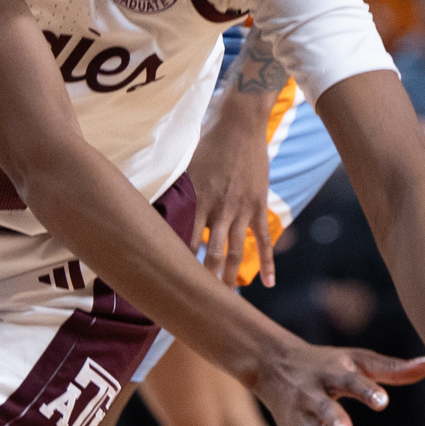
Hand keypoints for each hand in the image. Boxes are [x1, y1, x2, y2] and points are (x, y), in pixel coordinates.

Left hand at [189, 100, 276, 286]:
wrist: (240, 122)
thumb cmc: (208, 140)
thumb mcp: (187, 165)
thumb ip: (177, 190)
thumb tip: (156, 206)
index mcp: (198, 200)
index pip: (185, 241)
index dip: (179, 263)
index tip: (171, 282)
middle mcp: (219, 209)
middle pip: (212, 254)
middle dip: (205, 280)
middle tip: (199, 303)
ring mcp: (241, 209)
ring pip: (236, 252)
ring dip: (231, 278)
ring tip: (226, 300)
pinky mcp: (259, 206)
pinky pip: (264, 240)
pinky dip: (268, 263)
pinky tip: (269, 283)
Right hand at [247, 342, 424, 425]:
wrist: (272, 365)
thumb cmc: (325, 363)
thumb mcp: (356, 359)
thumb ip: (392, 368)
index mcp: (332, 372)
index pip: (350, 379)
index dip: (366, 390)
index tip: (383, 400)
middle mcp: (313, 394)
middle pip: (324, 408)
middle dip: (334, 420)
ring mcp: (302, 418)